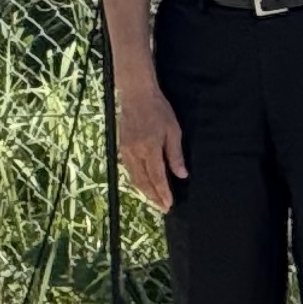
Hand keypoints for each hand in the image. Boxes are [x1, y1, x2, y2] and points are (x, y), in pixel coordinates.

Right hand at [116, 72, 186, 211]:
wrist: (136, 95)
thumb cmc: (158, 110)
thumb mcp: (173, 130)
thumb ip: (175, 154)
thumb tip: (182, 175)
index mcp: (149, 148)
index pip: (157, 177)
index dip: (163, 193)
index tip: (169, 204)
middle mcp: (135, 153)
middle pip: (143, 182)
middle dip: (153, 197)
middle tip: (162, 208)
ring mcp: (125, 151)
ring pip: (134, 178)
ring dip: (144, 191)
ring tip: (154, 200)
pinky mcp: (121, 147)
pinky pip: (128, 170)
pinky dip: (136, 180)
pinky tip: (143, 184)